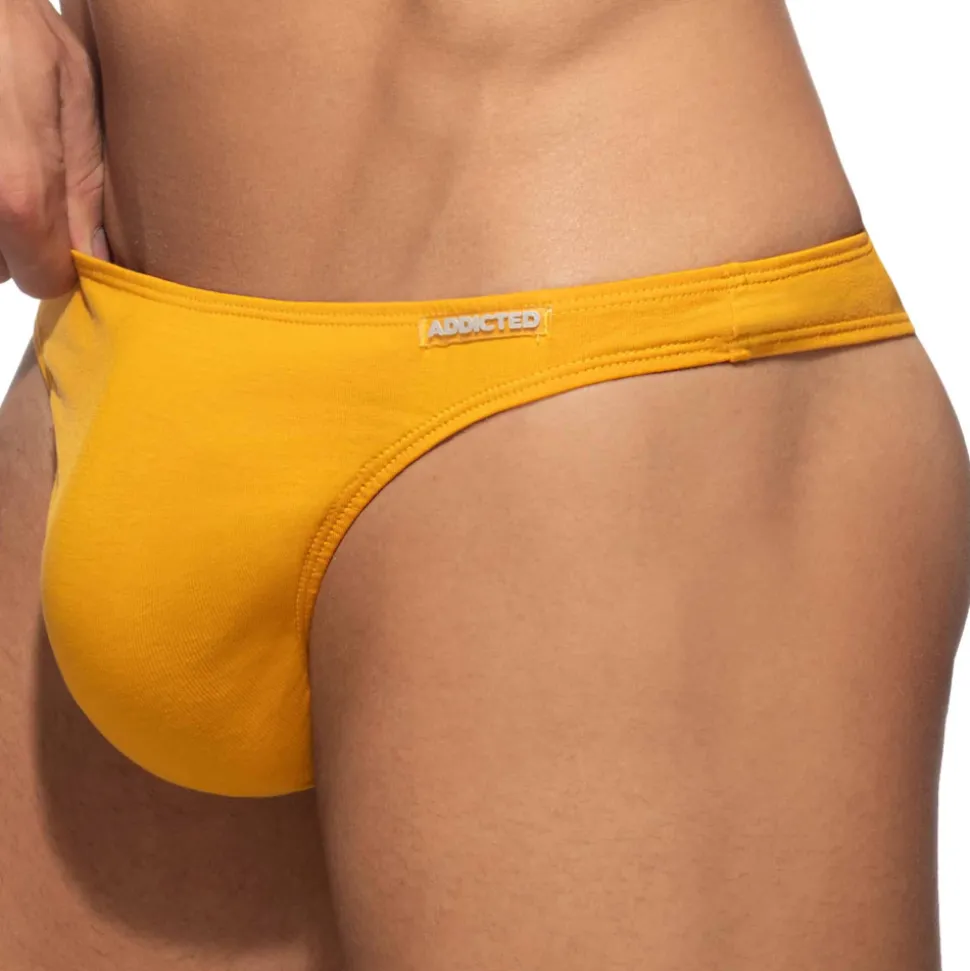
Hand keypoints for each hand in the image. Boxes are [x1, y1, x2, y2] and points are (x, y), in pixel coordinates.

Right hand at [0, 0, 106, 298]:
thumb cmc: (9, 21)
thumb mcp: (70, 87)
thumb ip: (84, 179)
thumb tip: (93, 250)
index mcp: (20, 192)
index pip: (45, 281)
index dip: (61, 262)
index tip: (69, 234)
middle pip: (3, 266)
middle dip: (22, 239)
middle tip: (28, 181)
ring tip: (5, 159)